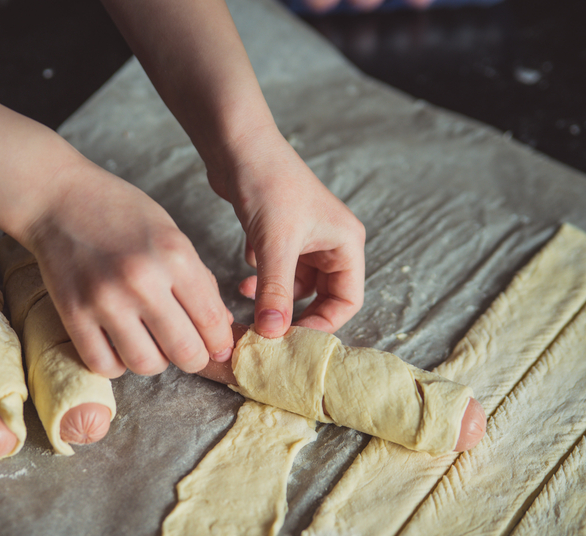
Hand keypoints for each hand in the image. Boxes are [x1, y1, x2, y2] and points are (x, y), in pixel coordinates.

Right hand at [21, 156, 233, 377]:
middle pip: (185, 351)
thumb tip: (220, 328)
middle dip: (193, 358)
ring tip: (151, 343)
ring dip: (155, 362)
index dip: (219, 342)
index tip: (215, 346)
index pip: (211, 321)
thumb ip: (198, 280)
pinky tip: (119, 345)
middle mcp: (142, 280)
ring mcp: (105, 300)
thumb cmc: (120, 213)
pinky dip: (117, 364)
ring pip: (146, 364)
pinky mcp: (73, 314)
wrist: (58, 198)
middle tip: (187, 351)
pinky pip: (104, 365)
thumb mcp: (171, 235)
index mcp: (174, 255)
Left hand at [208, 128, 365, 337]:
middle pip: (324, 296)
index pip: (349, 300)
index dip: (324, 324)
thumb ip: (275, 293)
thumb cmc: (267, 185)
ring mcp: (306, 238)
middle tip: (270, 332)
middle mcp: (331, 241)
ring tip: (249, 302)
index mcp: (345, 243)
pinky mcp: (281, 234)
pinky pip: (278, 271)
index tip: (292, 339)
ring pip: (297, 285)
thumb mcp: (274, 246)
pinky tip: (243, 279)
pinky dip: (262, 281)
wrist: (237, 145)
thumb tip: (272, 335)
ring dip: (275, 298)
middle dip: (296, 314)